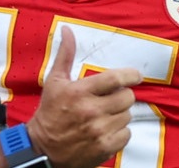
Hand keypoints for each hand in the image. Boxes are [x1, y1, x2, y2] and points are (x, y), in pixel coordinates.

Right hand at [26, 26, 140, 167]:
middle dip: (122, 96)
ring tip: (105, 116)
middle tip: (111, 99)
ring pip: (127, 116)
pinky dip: (120, 132)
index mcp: (80, 92)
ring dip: (120, 114)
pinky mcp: (104, 148)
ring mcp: (99, 131)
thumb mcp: (54, 81)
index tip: (136, 76)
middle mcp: (91, 111)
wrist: (42, 148)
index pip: (116, 79)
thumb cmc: (50, 112)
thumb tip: (67, 29)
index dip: (131, 75)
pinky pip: (126, 134)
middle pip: (127, 97)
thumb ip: (66, 55)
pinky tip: (106, 130)